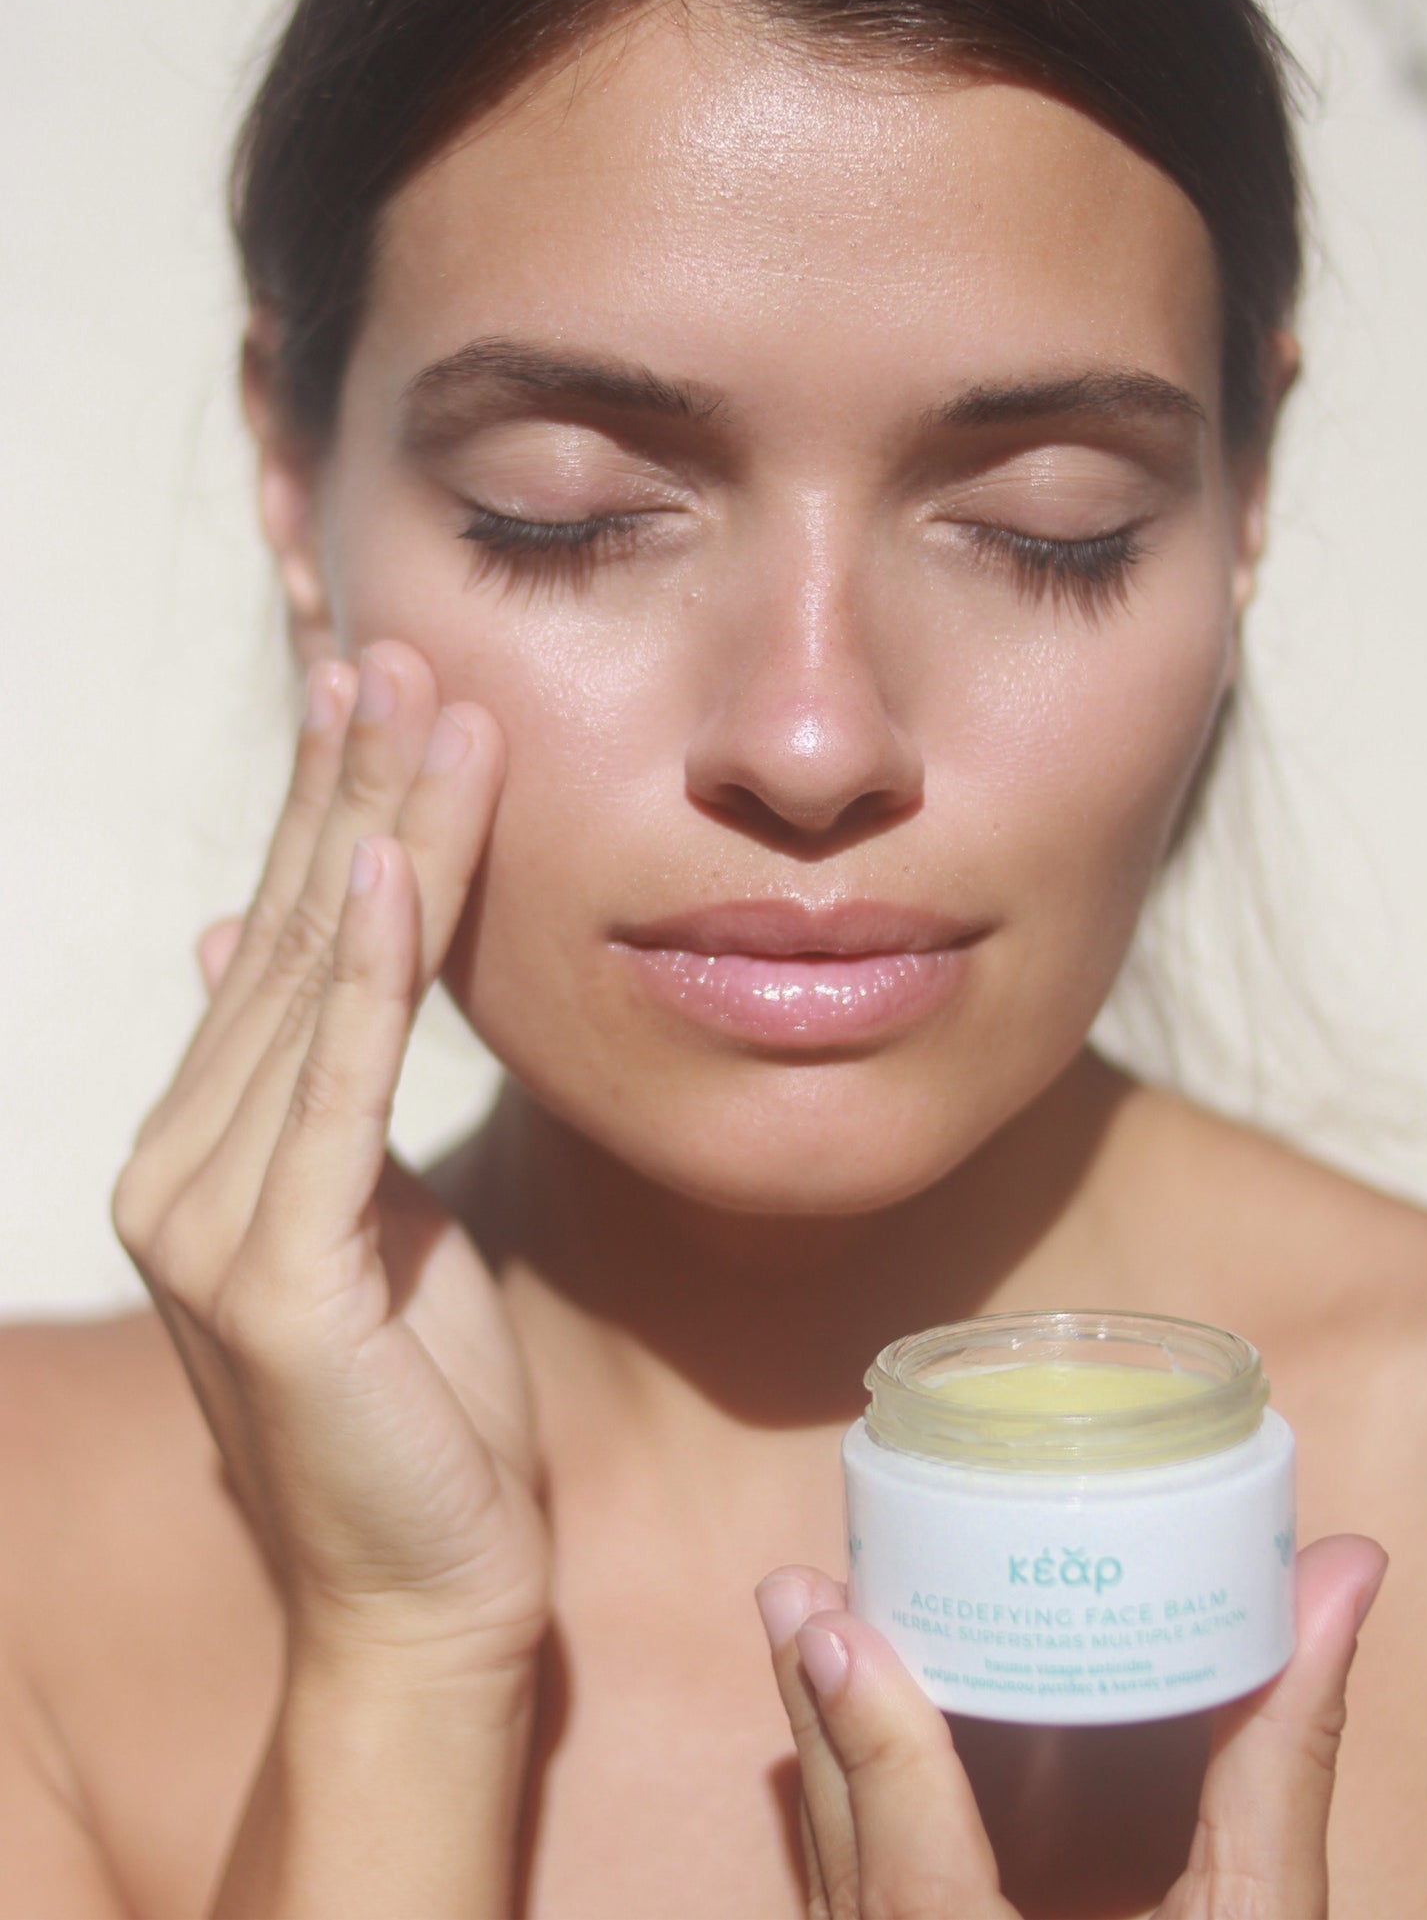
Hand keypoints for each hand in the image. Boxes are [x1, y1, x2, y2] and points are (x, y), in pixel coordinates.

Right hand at [112, 642, 548, 1693]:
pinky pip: (334, 1094)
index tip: (374, 691)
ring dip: (372, 838)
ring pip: (310, 992)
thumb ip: (314, 1087)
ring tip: (421, 706)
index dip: (326, 814)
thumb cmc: (426, 1407)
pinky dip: (359, 975)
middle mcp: (181, 1166)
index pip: (279, 947)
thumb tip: (230, 948)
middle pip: (286, 941)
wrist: (429, 1591)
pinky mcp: (272, 1282)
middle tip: (397, 650)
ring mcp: (210, 1223)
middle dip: (349, 791)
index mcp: (208, 1148)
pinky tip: (379, 864)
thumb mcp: (369, 1215)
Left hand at [757, 1535, 1386, 1918]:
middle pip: (846, 1869)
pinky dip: (850, 1825)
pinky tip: (853, 1754)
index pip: (912, 1888)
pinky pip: (855, 1912)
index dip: (872, 1750)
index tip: (833, 1625)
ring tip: (815, 1640)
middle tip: (801, 1590)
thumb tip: (1338, 1572)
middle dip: (821, 1723)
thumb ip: (1284, 1760)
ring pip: (837, 1890)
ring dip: (825, 1766)